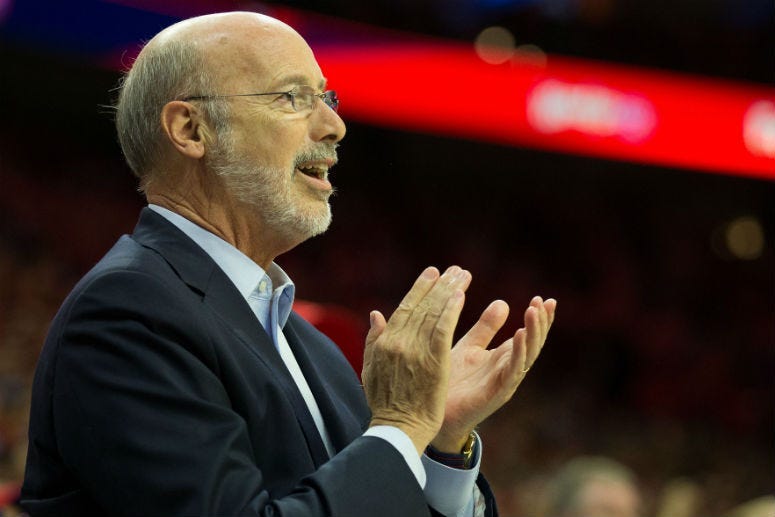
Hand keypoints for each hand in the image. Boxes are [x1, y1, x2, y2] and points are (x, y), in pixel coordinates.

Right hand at [362, 266, 470, 453]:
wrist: (398, 429)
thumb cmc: (385, 403)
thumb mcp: (371, 369)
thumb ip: (373, 340)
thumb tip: (375, 314)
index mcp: (384, 342)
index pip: (404, 308)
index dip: (420, 289)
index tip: (432, 273)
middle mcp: (398, 342)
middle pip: (422, 306)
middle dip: (440, 285)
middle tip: (455, 270)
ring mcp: (415, 351)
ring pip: (434, 314)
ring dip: (449, 292)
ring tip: (463, 276)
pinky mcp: (433, 361)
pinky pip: (443, 329)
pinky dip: (451, 311)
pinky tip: (460, 297)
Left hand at [431, 296, 555, 451]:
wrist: (432, 411)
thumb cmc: (451, 381)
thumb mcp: (469, 347)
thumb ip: (486, 328)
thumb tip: (503, 302)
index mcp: (504, 358)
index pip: (529, 335)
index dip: (539, 318)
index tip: (545, 299)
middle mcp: (509, 369)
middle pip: (533, 344)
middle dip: (541, 323)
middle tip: (543, 301)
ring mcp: (505, 382)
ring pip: (527, 355)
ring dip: (533, 333)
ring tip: (534, 311)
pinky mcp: (497, 393)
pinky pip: (512, 371)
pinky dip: (519, 352)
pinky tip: (519, 334)